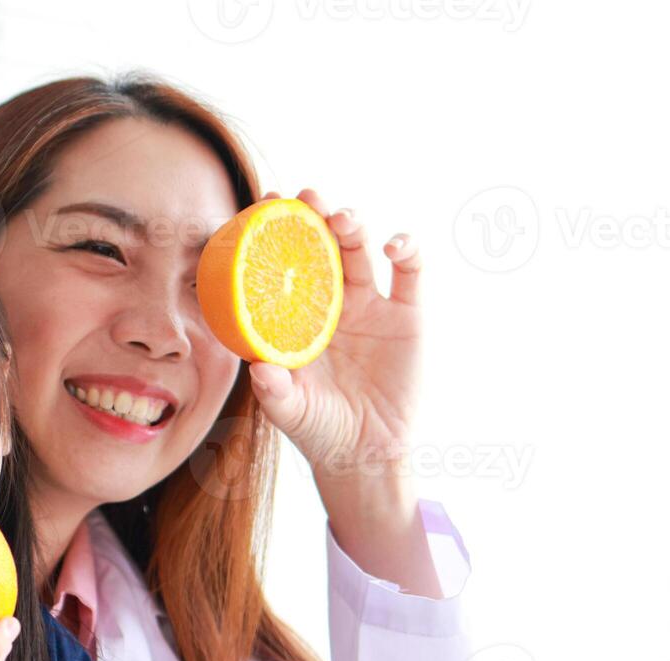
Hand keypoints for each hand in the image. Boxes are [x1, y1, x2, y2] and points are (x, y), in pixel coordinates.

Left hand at [247, 188, 422, 489]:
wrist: (366, 454)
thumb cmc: (319, 429)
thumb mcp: (291, 411)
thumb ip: (275, 391)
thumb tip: (259, 369)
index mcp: (295, 314)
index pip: (282, 262)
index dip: (273, 231)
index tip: (263, 203)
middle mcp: (331, 301)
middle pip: (322, 245)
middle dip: (314, 215)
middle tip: (305, 197)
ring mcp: (369, 304)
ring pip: (361, 250)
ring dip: (352, 226)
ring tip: (342, 219)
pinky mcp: (407, 315)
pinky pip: (411, 273)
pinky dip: (407, 250)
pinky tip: (395, 245)